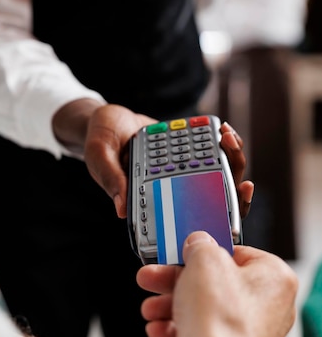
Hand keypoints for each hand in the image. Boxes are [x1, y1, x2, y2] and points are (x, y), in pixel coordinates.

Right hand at [54, 102, 252, 218]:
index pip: (189, 217)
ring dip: (230, 156)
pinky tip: (222, 129)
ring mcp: (183, 170)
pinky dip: (220, 142)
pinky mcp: (187, 151)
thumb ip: (111, 178)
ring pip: (218, 173)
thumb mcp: (99, 156)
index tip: (236, 198)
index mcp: (155, 199)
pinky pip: (211, 152)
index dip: (219, 215)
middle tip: (232, 156)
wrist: (107, 119)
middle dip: (233, 180)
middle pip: (215, 196)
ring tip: (227, 135)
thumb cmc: (99, 139)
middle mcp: (174, 189)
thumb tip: (121, 209)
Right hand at [137, 231, 297, 336]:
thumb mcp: (205, 259)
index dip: (202, 250)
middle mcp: (267, 305)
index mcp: (273, 276)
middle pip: (213, 281)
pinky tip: (157, 327)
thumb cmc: (222, 319)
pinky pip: (201, 333)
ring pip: (203, 308)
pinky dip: (177, 329)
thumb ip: (200, 244)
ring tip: (151, 306)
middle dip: (175, 280)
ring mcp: (250, 332)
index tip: (181, 251)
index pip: (234, 252)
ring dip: (171, 305)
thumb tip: (197, 243)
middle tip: (155, 276)